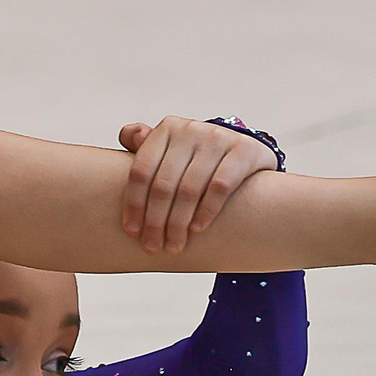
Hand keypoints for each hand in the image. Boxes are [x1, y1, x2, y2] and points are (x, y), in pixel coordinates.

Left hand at [117, 117, 279, 254]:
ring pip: (189, 190)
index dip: (134, 204)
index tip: (132, 231)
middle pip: (163, 184)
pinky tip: (196, 229)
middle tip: (152, 247)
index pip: (141, 171)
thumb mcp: (174, 150)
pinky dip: (205, 212)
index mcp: (167, 128)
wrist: (249, 155)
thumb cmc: (200, 159)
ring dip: (178, 224)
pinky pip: (219, 187)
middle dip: (155, 221)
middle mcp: (191, 129)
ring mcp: (218, 137)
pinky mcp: (244, 150)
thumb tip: (126, 135)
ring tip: (174, 245)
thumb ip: (147, 146)